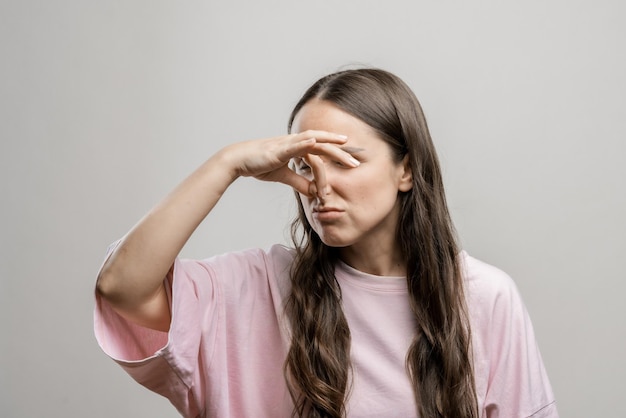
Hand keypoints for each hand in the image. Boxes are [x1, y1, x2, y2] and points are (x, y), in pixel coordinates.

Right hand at [226, 130, 358, 198]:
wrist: (238, 161)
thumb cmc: (258, 165)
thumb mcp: (283, 176)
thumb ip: (299, 182)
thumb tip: (314, 191)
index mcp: (297, 147)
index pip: (322, 150)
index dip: (337, 155)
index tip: (352, 162)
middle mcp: (294, 142)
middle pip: (323, 143)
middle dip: (341, 151)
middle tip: (357, 160)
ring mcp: (287, 143)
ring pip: (313, 140)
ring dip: (329, 142)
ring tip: (344, 144)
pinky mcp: (278, 148)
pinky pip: (294, 144)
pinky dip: (306, 142)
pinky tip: (316, 141)